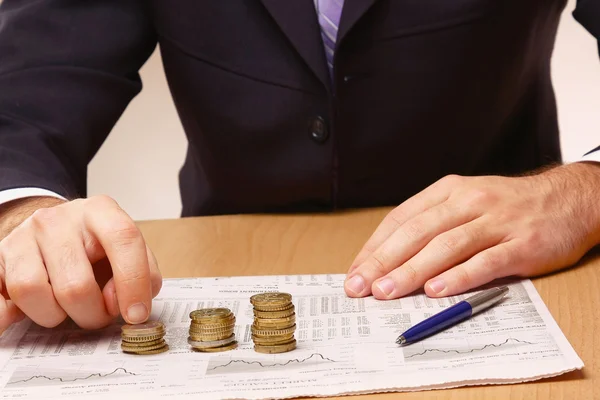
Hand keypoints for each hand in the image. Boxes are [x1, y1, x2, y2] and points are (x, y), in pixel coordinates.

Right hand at [0, 195, 161, 330]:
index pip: (124, 239)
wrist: (52, 230)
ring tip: (65, 308)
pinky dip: (6, 314)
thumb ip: (144, 275)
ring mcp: (23, 236)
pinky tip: (16, 317)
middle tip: (98, 313)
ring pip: (32, 292)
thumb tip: (130, 306)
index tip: (136, 313)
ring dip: (54, 315)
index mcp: (100, 211)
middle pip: (76, 285)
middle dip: (92, 314)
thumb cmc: (96, 247)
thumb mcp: (129, 251)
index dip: (134, 281)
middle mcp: (58, 220)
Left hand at [344, 163, 599, 298]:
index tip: (356, 271)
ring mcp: (496, 222)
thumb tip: (391, 258)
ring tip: (387, 291)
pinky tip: (436, 291)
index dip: (375, 246)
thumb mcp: (466, 201)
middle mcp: (469, 202)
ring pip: (446, 246)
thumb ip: (433, 224)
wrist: (570, 198)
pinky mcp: (522, 244)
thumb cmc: (508, 206)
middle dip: (383, 261)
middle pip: (417, 232)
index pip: (401, 219)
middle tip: (360, 287)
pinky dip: (459, 277)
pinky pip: (485, 261)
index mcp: (449, 191)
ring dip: (412, 270)